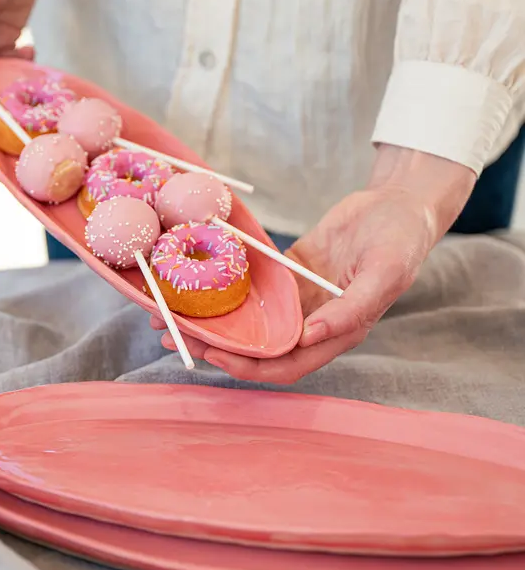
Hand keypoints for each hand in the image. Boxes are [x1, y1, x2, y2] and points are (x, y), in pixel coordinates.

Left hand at [152, 146, 475, 382]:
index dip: (250, 366)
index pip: (287, 363)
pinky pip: (252, 285)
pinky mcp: (289, 272)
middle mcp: (313, 322)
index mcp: (337, 332)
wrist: (398, 203)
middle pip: (258, 347)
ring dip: (213, 320)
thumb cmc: (401, 241)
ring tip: (169, 313)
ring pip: (249, 318)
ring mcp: (299, 297)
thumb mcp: (385, 274)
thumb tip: (310, 337)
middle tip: (174, 336)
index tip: (214, 355)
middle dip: (217, 347)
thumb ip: (351, 310)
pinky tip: (194, 281)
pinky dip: (224, 287)